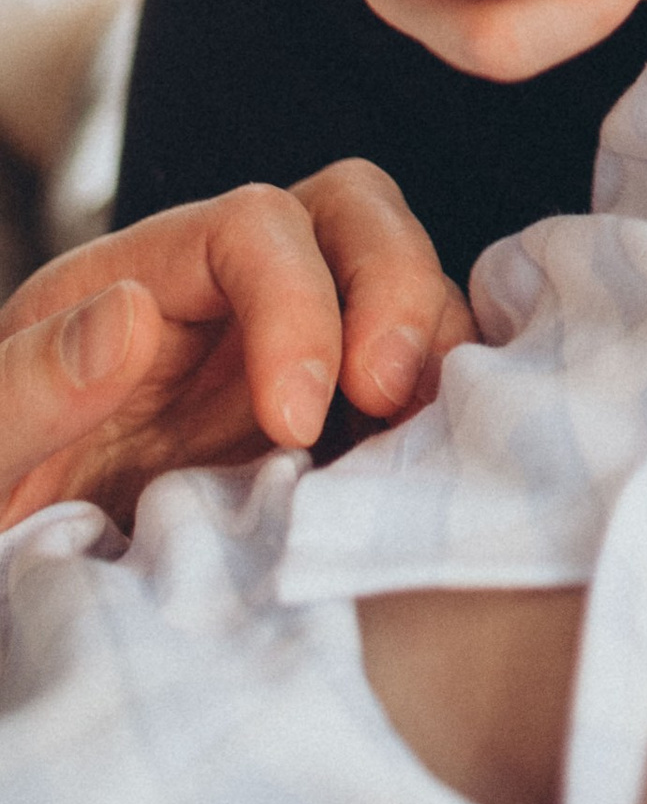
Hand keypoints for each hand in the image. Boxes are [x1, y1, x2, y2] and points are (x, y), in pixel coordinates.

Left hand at [0, 161, 470, 527]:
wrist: (17, 588)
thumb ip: (24, 388)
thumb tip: (134, 316)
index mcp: (136, 282)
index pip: (254, 225)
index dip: (297, 300)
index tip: (294, 417)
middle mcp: (225, 301)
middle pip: (351, 216)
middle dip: (396, 288)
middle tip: (393, 397)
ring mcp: (287, 359)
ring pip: (402, 288)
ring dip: (436, 349)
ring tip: (428, 447)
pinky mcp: (333, 431)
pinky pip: (417, 381)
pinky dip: (446, 406)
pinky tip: (433, 472)